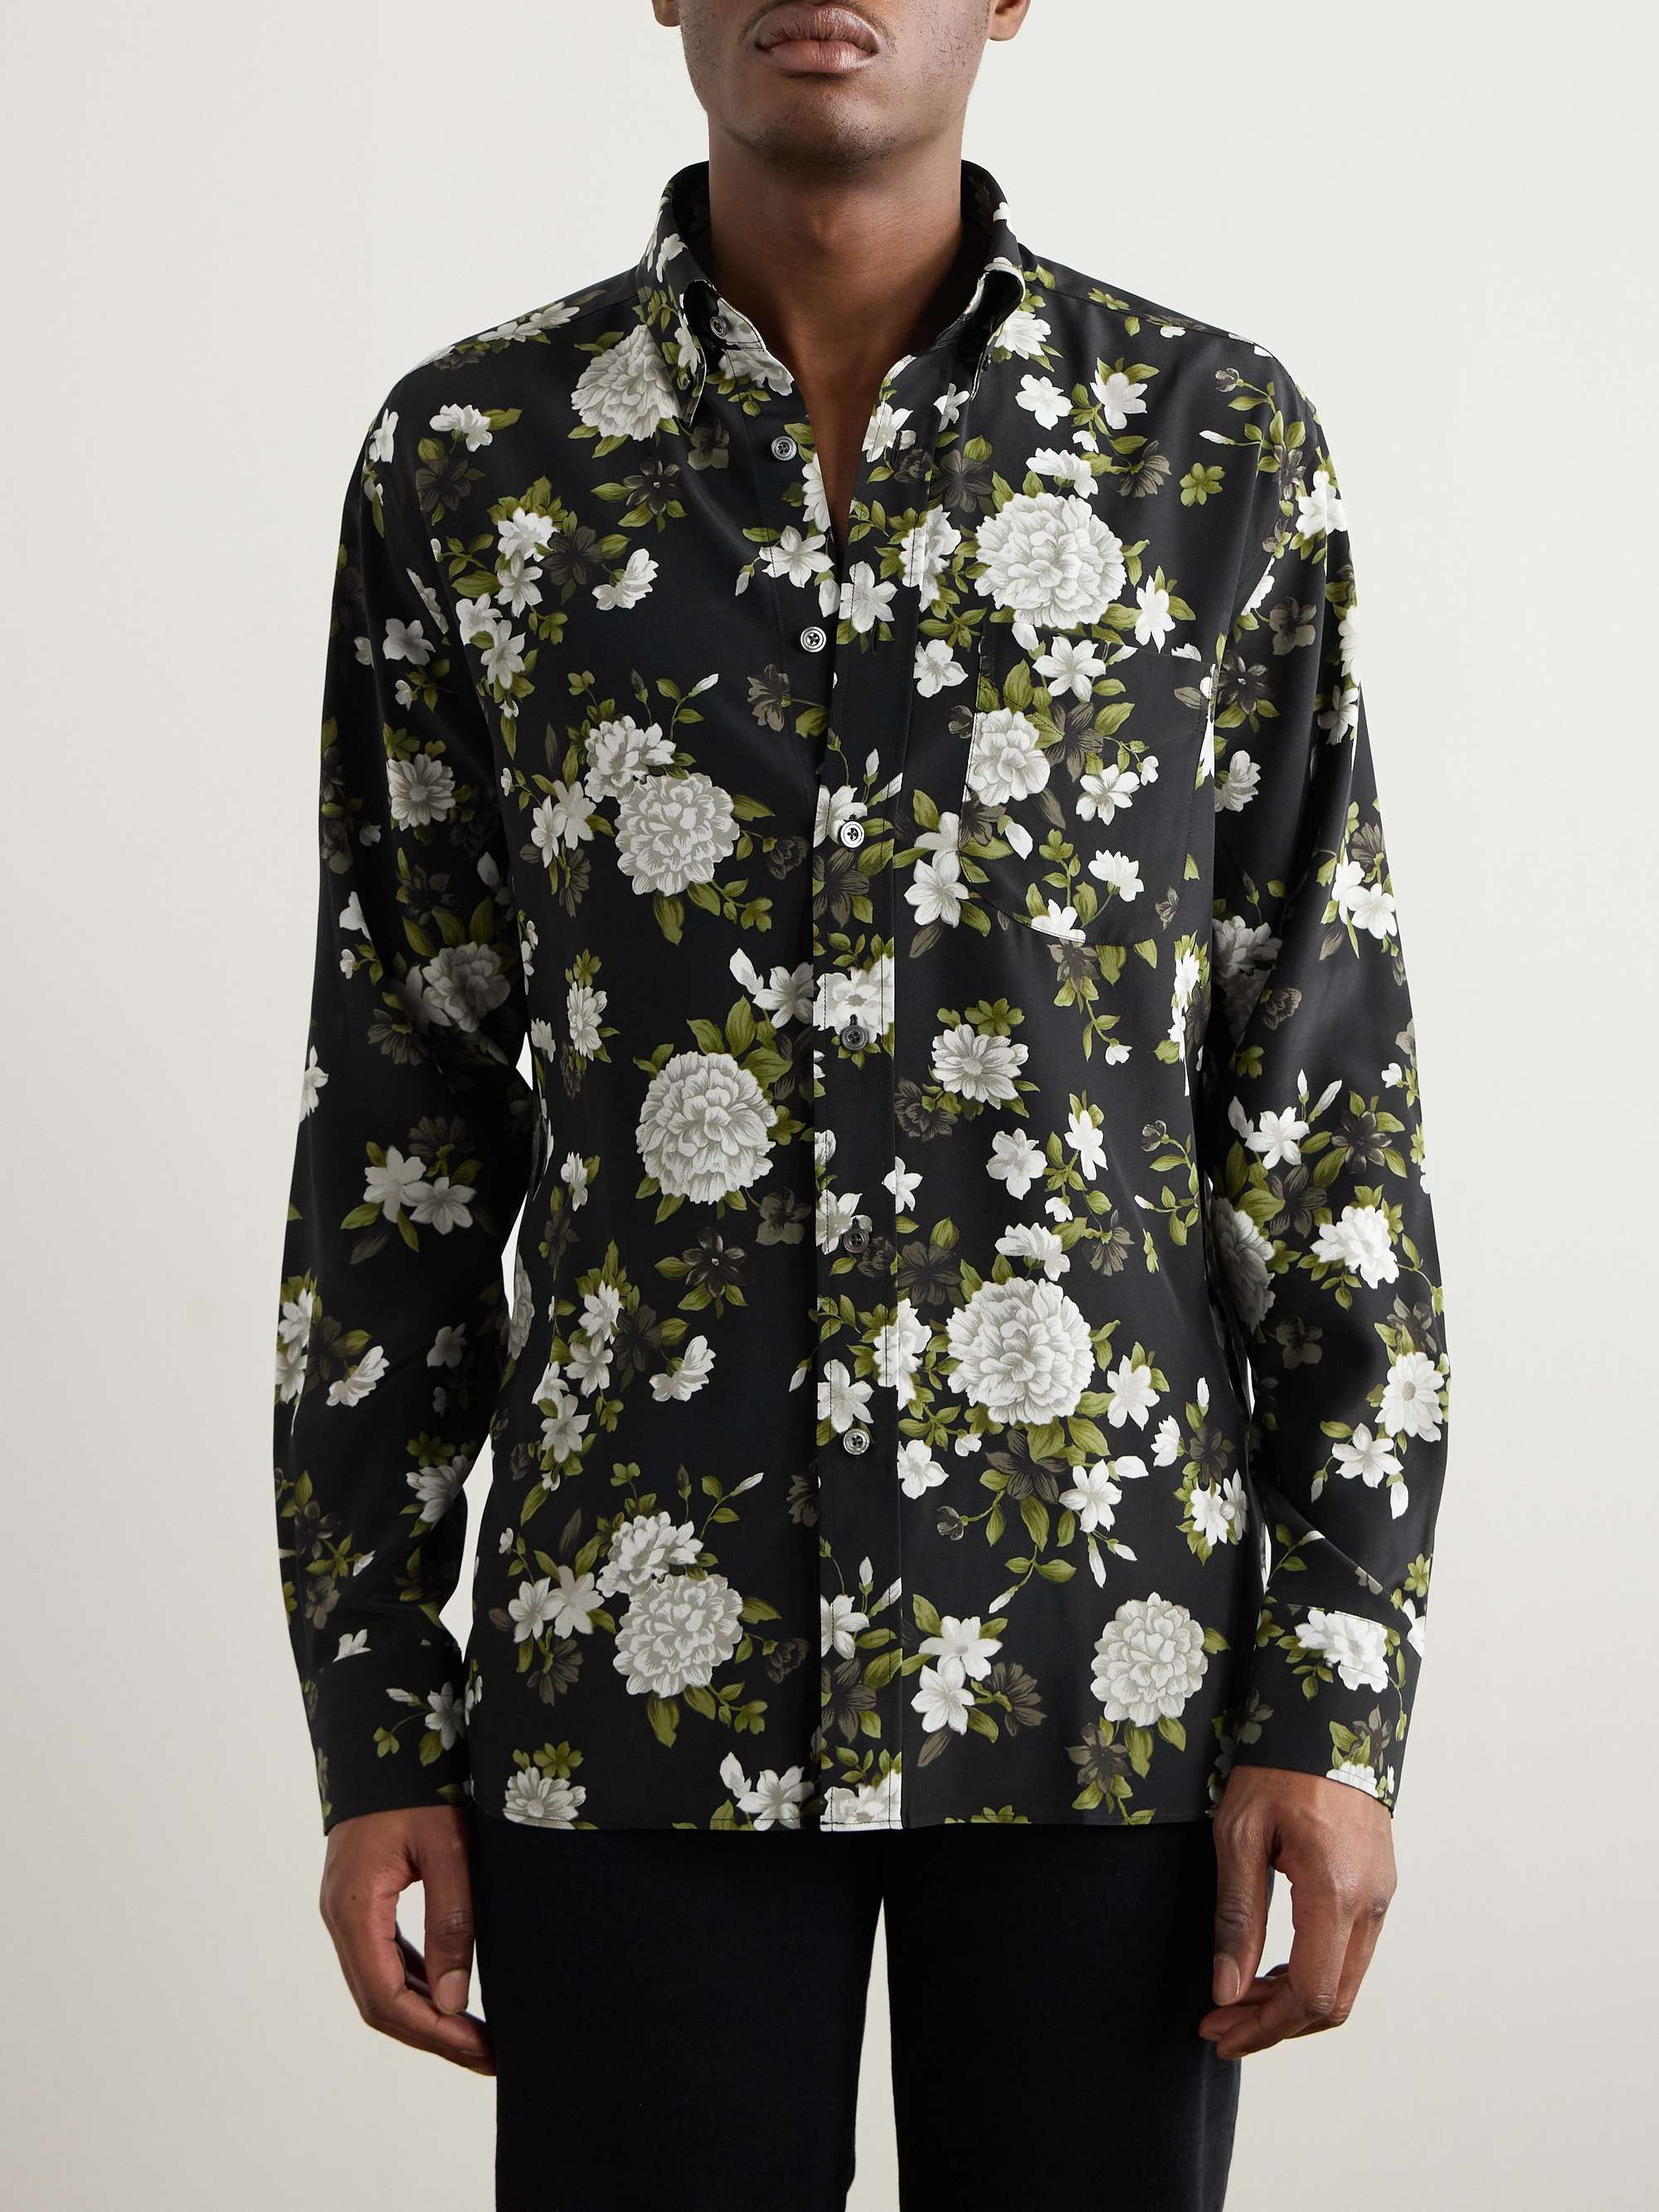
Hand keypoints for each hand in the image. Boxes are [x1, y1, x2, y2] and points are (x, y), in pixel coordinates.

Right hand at [318, 1804, 493, 2074]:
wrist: (384, 1735)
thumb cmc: (418, 1782)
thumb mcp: (447, 1847)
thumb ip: (451, 1921)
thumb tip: (456, 2000)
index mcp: (353, 1906)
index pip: (385, 1996)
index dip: (433, 2031)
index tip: (479, 2049)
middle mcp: (340, 1916)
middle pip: (379, 2002)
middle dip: (433, 2034)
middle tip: (489, 2055)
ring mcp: (346, 1910)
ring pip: (379, 1984)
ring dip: (426, 2014)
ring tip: (477, 2035)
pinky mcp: (361, 1901)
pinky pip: (383, 1958)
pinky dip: (416, 1984)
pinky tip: (450, 1995)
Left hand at [1201, 1764, 1395, 2058]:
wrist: (1326, 1720)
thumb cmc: (1277, 1768)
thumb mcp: (1238, 1834)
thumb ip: (1236, 1916)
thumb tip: (1226, 1988)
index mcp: (1335, 1891)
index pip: (1310, 1994)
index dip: (1264, 2026)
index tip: (1219, 2031)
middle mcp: (1369, 1903)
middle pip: (1331, 2001)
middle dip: (1273, 2026)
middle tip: (1219, 2028)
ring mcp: (1380, 1896)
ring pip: (1343, 1982)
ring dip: (1291, 2004)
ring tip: (1235, 2003)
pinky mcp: (1377, 1886)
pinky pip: (1349, 1953)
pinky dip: (1310, 1974)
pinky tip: (1269, 1970)